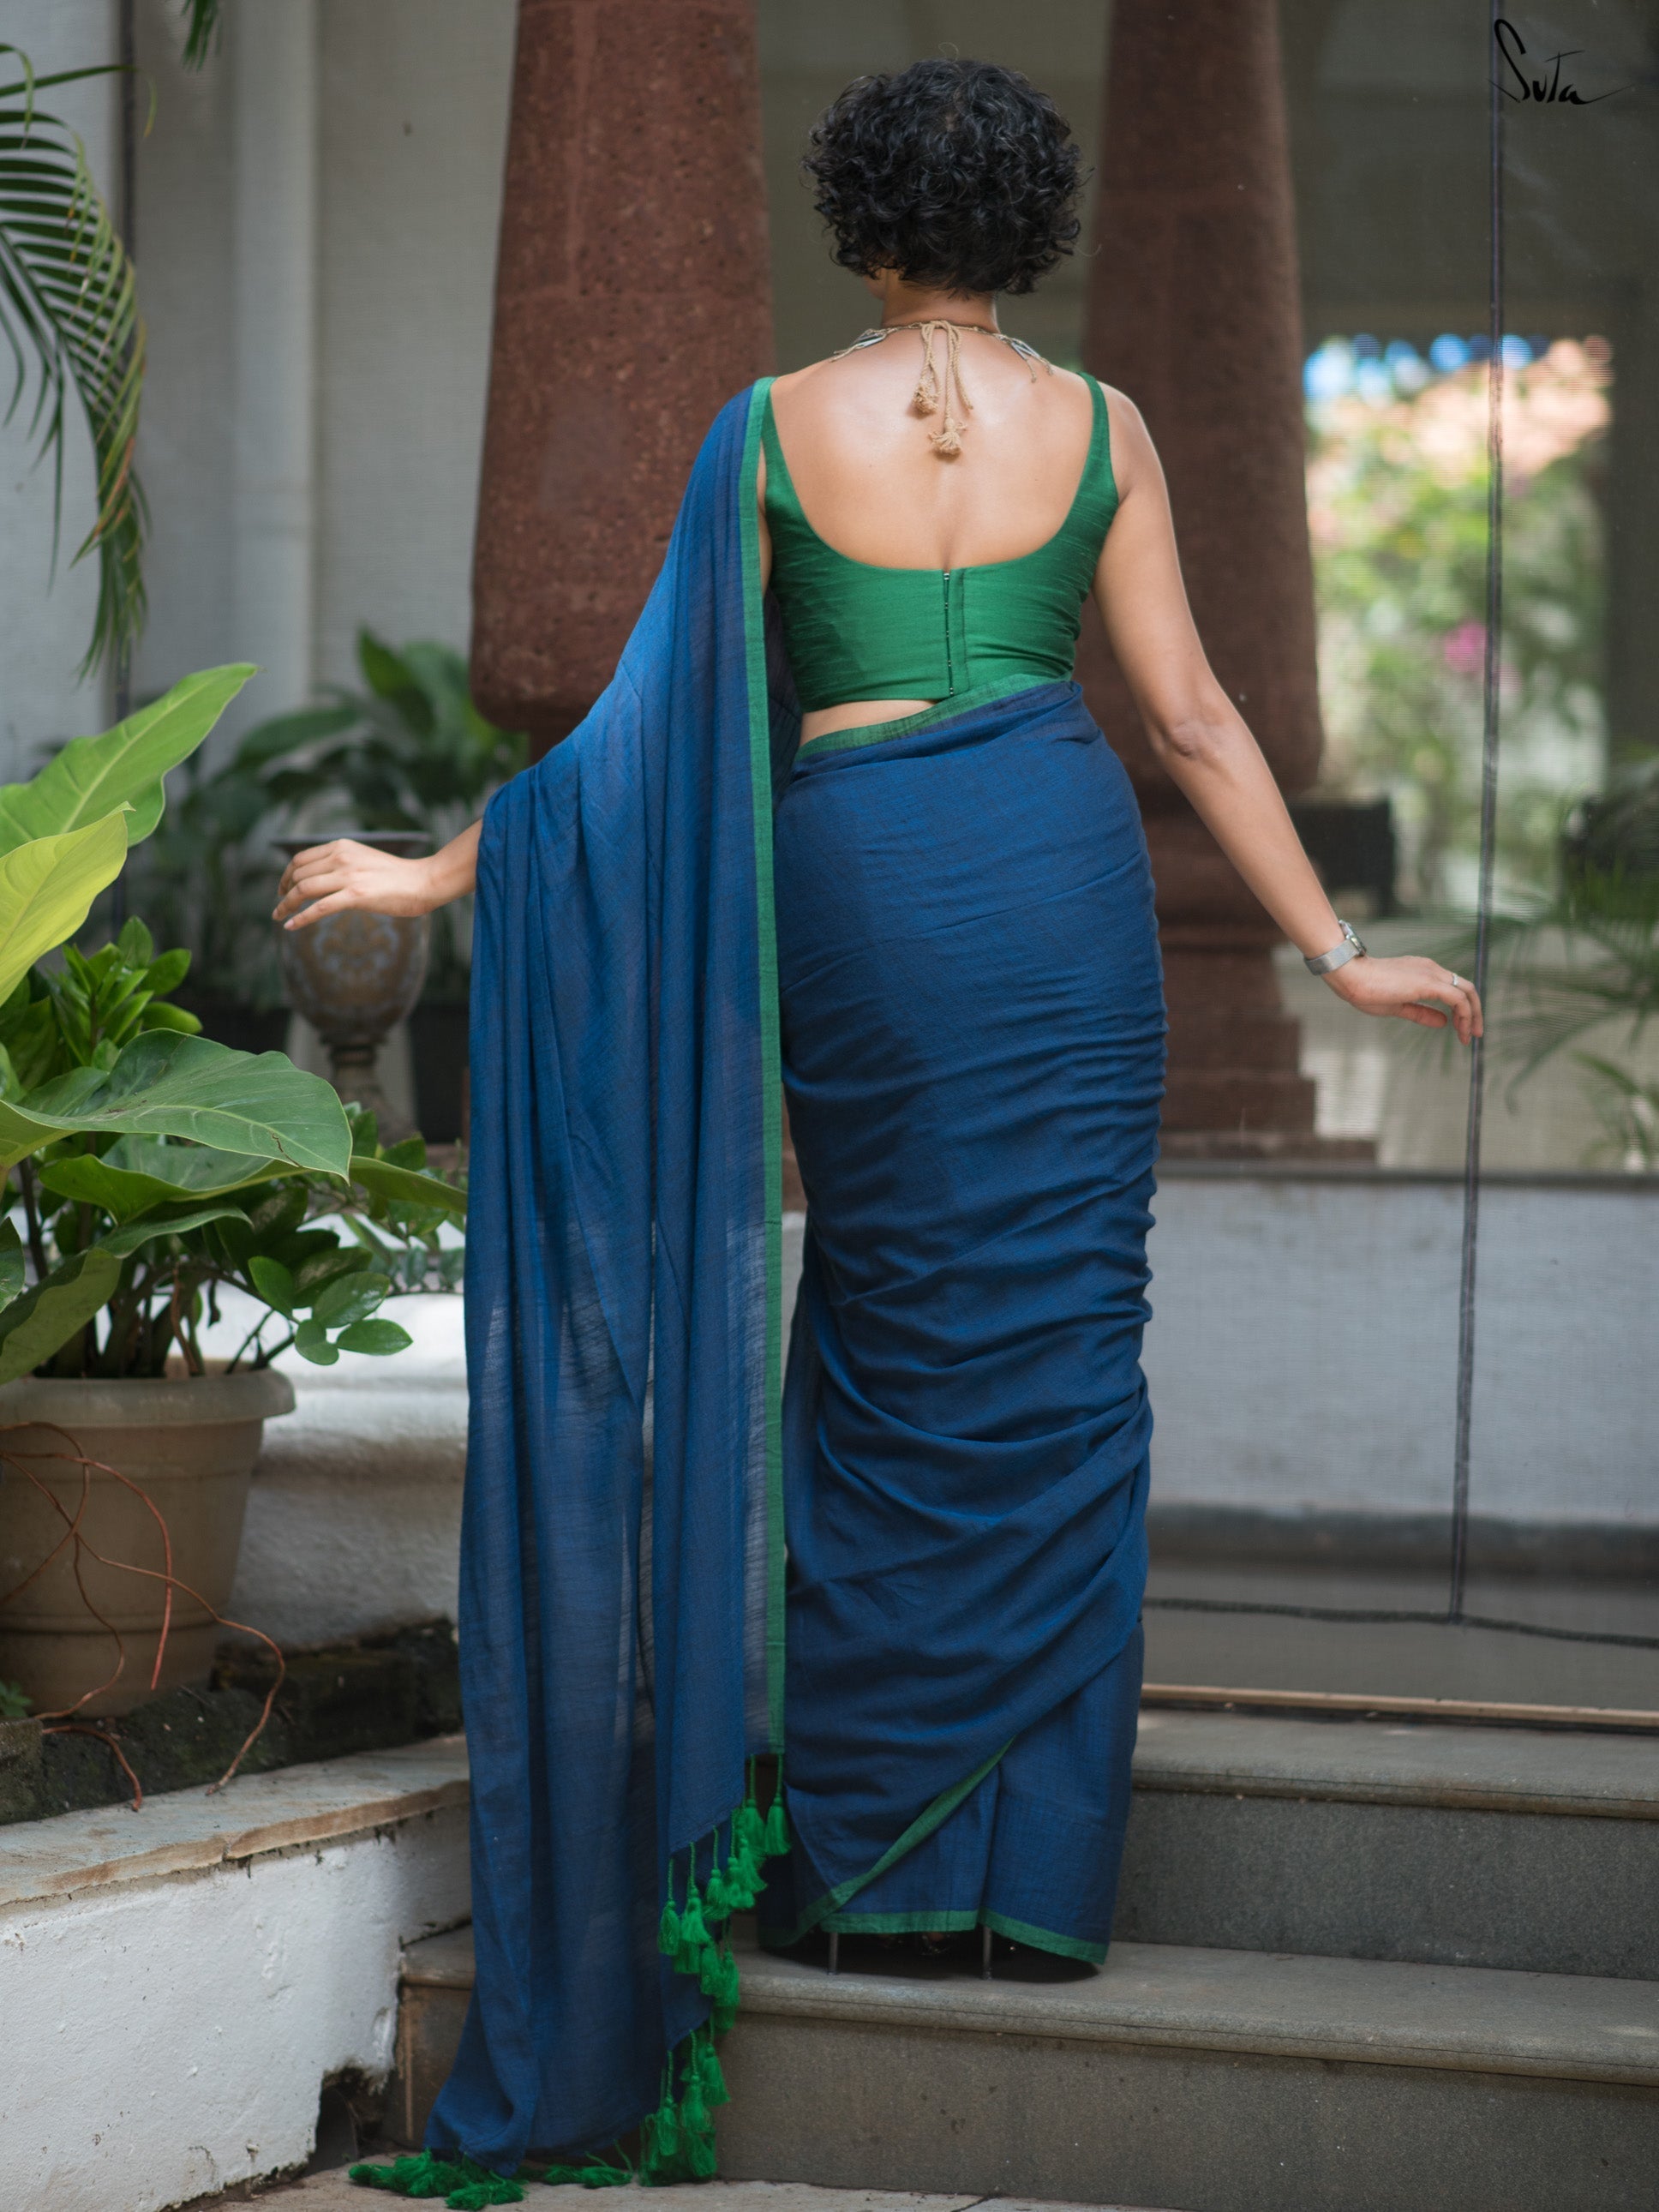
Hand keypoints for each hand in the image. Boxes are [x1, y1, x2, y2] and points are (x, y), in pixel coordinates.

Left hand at [274, 839, 440, 928]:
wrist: (424, 881)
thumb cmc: (398, 875)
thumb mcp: (364, 860)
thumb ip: (342, 864)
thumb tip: (321, 879)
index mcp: (341, 846)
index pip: (300, 858)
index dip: (286, 874)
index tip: (282, 888)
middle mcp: (341, 857)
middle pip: (298, 874)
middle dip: (283, 891)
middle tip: (279, 906)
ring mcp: (348, 876)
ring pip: (304, 890)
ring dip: (286, 905)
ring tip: (279, 916)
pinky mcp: (355, 895)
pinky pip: (318, 908)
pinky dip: (300, 918)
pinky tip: (290, 926)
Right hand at [1324, 954, 1482, 1042]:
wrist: (1352, 977)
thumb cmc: (1366, 990)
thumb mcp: (1399, 1006)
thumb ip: (1422, 1013)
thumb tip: (1443, 1022)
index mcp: (1423, 972)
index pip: (1452, 988)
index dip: (1461, 1009)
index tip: (1460, 1028)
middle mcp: (1432, 969)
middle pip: (1466, 988)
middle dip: (1475, 1012)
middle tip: (1474, 1034)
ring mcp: (1432, 974)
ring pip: (1467, 992)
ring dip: (1473, 1015)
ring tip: (1469, 1035)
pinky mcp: (1429, 983)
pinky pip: (1457, 999)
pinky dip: (1465, 1014)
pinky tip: (1461, 1029)